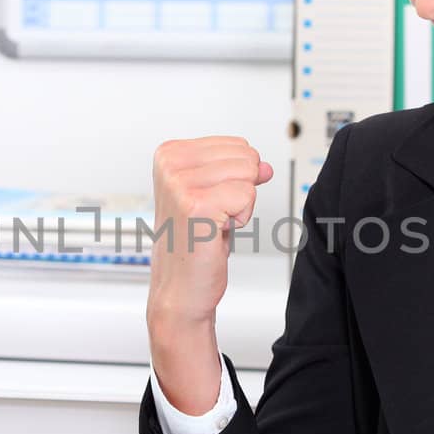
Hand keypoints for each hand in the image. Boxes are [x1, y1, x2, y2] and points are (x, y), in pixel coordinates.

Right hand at [146, 137, 271, 412]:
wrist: (181, 289)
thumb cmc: (194, 244)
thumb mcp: (215, 194)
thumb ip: (239, 171)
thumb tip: (264, 166)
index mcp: (169, 153)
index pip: (236, 145)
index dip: (237, 177)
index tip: (212, 202)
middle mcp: (170, 164)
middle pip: (245, 156)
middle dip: (241, 189)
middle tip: (215, 215)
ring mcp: (179, 184)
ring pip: (248, 174)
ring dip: (240, 205)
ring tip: (214, 223)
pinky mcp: (195, 205)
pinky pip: (247, 195)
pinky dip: (240, 217)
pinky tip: (217, 231)